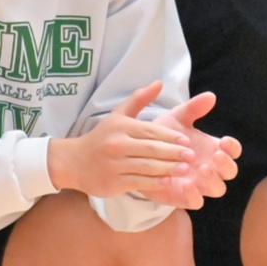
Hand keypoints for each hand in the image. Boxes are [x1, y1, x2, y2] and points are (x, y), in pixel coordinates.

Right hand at [47, 81, 197, 201]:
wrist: (74, 162)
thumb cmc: (101, 137)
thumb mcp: (118, 115)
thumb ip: (139, 99)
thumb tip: (159, 83)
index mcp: (121, 126)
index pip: (151, 131)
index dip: (170, 137)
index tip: (187, 141)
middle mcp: (117, 144)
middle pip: (151, 149)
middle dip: (173, 153)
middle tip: (192, 156)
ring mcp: (114, 164)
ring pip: (147, 166)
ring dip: (168, 168)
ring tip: (185, 170)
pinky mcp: (113, 182)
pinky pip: (138, 182)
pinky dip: (154, 182)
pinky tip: (167, 182)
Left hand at [151, 91, 241, 209]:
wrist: (138, 154)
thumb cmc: (162, 136)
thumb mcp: (177, 119)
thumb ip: (193, 109)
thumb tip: (210, 96)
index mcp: (213, 149)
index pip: (233, 151)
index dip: (233, 148)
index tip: (224, 141)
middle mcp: (210, 168)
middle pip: (230, 172)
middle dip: (227, 165)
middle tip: (216, 156)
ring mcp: (199, 184)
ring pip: (218, 189)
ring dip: (214, 180)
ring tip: (204, 169)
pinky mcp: (184, 197)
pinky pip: (196, 202)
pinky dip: (195, 195)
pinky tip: (187, 184)